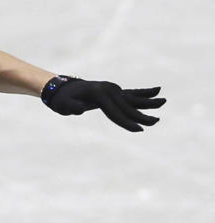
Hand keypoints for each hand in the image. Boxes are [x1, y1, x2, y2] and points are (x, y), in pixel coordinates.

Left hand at [42, 75, 165, 131]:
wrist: (61, 88)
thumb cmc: (61, 99)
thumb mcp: (63, 105)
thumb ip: (71, 107)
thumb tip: (79, 110)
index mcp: (99, 94)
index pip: (115, 112)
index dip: (126, 122)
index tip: (138, 130)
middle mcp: (109, 90)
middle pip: (127, 106)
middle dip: (141, 115)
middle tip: (155, 122)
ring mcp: (112, 89)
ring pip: (132, 98)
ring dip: (148, 102)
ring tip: (164, 101)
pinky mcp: (113, 91)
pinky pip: (130, 93)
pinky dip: (143, 93)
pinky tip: (157, 91)